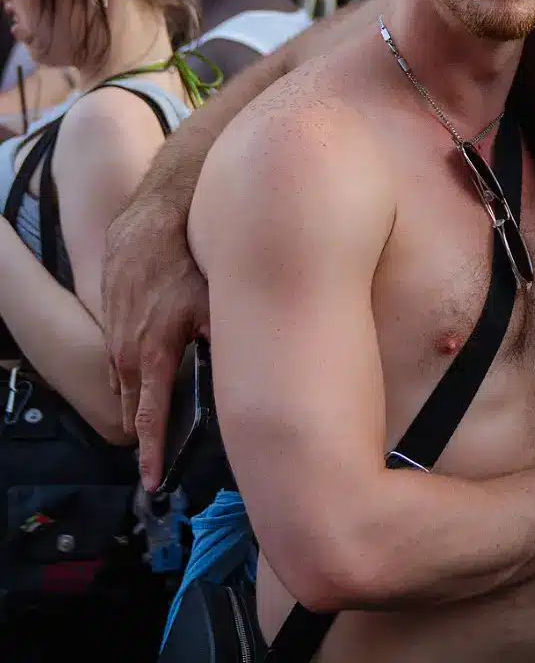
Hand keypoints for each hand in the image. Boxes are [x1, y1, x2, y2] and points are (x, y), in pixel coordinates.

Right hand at [101, 189, 209, 489]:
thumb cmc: (189, 258)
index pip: (150, 416)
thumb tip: (251, 369)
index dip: (151, 452)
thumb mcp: (214, 299)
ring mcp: (116, 335)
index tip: (152, 481)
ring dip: (140, 404)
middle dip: (147, 435)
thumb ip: (227, 337)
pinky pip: (123, 359)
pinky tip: (152, 376)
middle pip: (134, 408)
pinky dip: (135, 375)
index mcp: (153, 352)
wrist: (150, 222)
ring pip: (127, 384)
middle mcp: (127, 350)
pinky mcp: (114, 320)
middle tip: (161, 460)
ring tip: (157, 426)